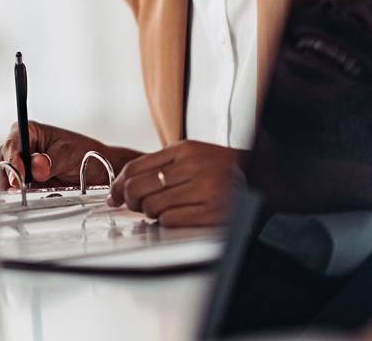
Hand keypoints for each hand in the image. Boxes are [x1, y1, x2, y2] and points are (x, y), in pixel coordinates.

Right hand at [0, 121, 122, 189]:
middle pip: (2, 162)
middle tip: (16, 188)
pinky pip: (16, 194)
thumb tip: (37, 166)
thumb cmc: (84, 153)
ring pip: (5, 179)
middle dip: (5, 175)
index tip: (19, 172)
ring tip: (21, 196)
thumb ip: (52, 160)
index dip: (12, 157)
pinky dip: (19, 199)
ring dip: (11, 189)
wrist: (97, 170)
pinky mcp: (27, 186)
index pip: (13, 143)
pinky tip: (25, 201)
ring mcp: (23, 169)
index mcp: (29, 131)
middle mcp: (22, 149)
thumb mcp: (69, 153)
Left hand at [106, 140, 245, 226]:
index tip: (114, 194)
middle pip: (139, 187)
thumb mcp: (189, 155)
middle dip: (130, 200)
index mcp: (184, 150)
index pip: (136, 166)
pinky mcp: (212, 213)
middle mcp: (194, 167)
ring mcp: (204, 190)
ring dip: (149, 212)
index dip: (119, 183)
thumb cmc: (216, 167)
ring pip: (152, 207)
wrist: (256, 177)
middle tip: (133, 205)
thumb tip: (122, 186)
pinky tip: (173, 216)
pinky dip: (165, 221)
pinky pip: (170, 221)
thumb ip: (158, 165)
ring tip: (158, 209)